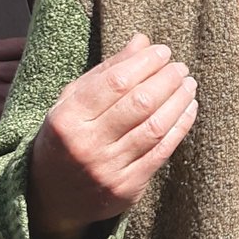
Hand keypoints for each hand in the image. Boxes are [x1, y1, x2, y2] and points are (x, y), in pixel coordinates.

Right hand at [29, 34, 197, 238]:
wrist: (50, 197)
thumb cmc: (65, 136)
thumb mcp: (73, 100)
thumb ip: (107, 71)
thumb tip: (142, 41)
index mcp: (68, 118)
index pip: (116, 82)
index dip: (145, 63)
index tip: (163, 51)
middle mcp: (87, 145)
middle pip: (139, 104)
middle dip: (166, 80)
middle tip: (180, 67)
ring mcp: (108, 170)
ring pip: (154, 128)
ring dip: (178, 101)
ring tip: (189, 84)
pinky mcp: (127, 189)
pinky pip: (161, 152)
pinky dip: (180, 127)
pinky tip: (188, 109)